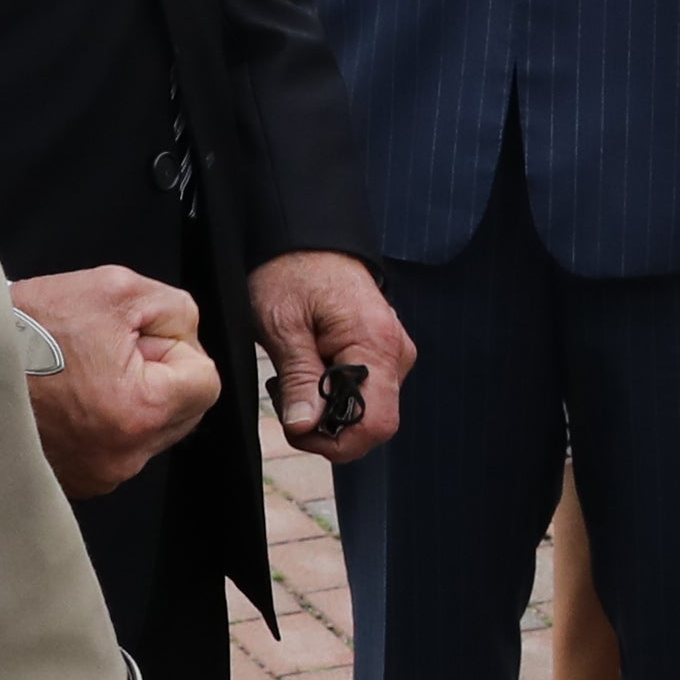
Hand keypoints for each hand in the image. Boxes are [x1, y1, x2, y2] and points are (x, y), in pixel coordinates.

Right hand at [9, 265, 217, 496]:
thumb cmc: (28, 326)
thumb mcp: (115, 291)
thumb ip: (174, 310)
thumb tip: (186, 335)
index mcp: (140, 412)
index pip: (205, 381)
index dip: (175, 348)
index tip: (133, 339)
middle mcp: (122, 458)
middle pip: (181, 411)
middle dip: (156, 376)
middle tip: (103, 354)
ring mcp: (96, 477)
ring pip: (148, 430)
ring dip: (128, 400)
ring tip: (77, 376)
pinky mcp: (74, 484)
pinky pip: (113, 447)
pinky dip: (99, 423)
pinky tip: (65, 399)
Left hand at [252, 250, 410, 462]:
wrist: (306, 238)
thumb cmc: (292, 272)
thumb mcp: (283, 325)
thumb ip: (299, 379)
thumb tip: (306, 428)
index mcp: (377, 344)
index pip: (376, 424)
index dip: (334, 441)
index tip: (296, 425)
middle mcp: (396, 354)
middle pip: (372, 425)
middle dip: (325, 426)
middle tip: (285, 394)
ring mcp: (393, 356)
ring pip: (365, 413)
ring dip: (326, 410)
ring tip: (293, 374)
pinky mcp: (382, 357)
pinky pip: (363, 396)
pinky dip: (332, 397)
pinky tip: (309, 370)